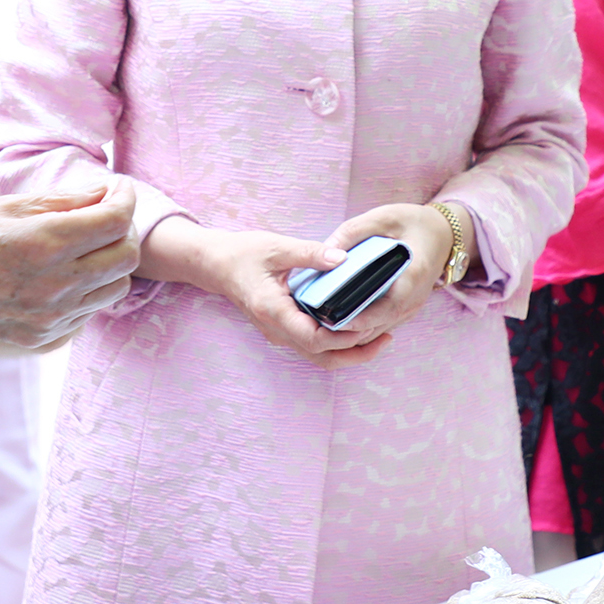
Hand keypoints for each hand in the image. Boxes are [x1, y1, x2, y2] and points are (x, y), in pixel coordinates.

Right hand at [0, 182, 138, 348]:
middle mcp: (56, 284)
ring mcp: (53, 316)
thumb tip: (104, 193)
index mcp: (45, 242)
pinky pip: (91, 311)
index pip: (116, 219)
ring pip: (117, 287)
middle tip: (104, 213)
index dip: (124, 197)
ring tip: (86, 245)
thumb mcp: (8, 206)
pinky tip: (64, 272)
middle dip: (124, 228)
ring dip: (111, 261)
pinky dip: (90, 287)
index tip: (117, 187)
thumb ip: (63, 201)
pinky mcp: (47, 336)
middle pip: (127, 256)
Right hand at [182, 224, 391, 369]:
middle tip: (388, 337)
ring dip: (349, 352)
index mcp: (273, 310)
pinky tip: (356, 326)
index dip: (344, 337)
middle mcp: (277, 329)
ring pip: (319, 356)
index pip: (313, 338)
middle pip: (322, 356)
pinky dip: (338, 342)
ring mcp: (280, 333)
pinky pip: (314, 345)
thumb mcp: (276, 247)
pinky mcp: (285, 329)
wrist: (216, 265)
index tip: (369, 323)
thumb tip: (343, 259)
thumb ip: (310, 254)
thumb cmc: (242, 254)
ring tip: (380, 336)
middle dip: (356, 352)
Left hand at [315, 202, 457, 348]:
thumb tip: (326, 250)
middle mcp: (414, 299)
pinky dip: (359, 325)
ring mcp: (410, 309)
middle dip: (348, 328)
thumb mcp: (385, 216)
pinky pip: (379, 325)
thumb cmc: (413, 223)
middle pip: (378, 325)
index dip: (361, 319)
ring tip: (321, 318)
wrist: (442, 235)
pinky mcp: (404, 311)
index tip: (333, 319)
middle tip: (316, 320)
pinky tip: (336, 313)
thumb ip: (354, 230)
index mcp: (413, 276)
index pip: (388, 308)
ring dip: (351, 330)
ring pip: (377, 330)